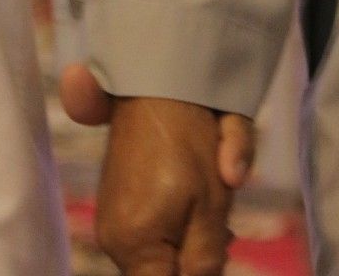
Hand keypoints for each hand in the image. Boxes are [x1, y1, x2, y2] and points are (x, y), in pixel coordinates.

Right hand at [59, 70, 254, 275]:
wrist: (159, 82)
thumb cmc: (190, 140)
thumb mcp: (211, 204)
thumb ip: (205, 259)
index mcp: (134, 244)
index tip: (214, 258)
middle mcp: (114, 240)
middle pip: (161, 274)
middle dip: (195, 262)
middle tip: (226, 233)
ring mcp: (112, 222)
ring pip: (158, 256)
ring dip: (189, 243)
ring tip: (216, 211)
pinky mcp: (117, 205)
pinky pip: (151, 235)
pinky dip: (177, 227)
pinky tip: (199, 204)